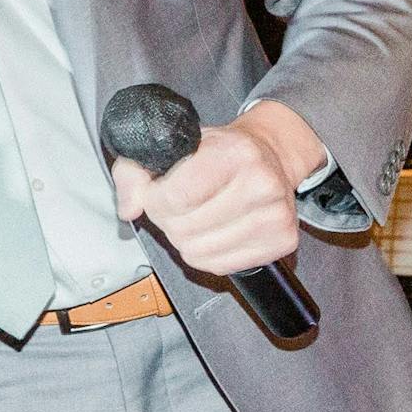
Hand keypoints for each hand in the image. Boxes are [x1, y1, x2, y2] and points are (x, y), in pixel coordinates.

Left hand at [110, 103, 321, 275]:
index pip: (174, 198)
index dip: (154, 201)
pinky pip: (220, 266)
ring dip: (186, 239)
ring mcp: (276, 215)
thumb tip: (128, 209)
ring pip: (199, 251)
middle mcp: (262, 183)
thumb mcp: (171, 146)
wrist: (270, 155)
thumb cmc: (218, 152)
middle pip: (183, 228)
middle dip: (168, 220)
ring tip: (196, 216)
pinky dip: (207, 254)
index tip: (157, 193)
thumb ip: (134, 172)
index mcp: (233, 152)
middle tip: (179, 205)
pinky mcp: (282, 241)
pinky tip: (213, 231)